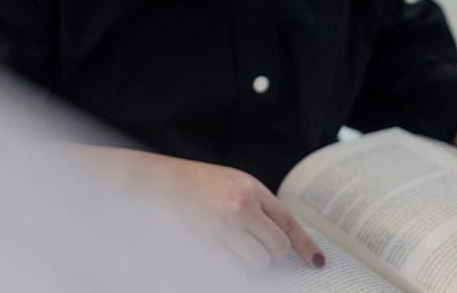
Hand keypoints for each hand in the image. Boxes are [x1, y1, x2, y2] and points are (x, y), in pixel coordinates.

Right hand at [65, 146, 324, 271]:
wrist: (141, 183)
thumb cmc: (182, 184)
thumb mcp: (223, 184)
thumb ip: (253, 208)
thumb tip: (282, 246)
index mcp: (247, 187)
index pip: (288, 221)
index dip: (304, 245)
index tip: (315, 262)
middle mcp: (239, 207)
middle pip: (276, 250)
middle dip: (267, 255)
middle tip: (247, 248)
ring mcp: (221, 230)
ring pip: (256, 266)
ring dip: (246, 265)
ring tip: (222, 247)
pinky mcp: (204, 249)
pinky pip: (231, 274)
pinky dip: (227, 271)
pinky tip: (212, 255)